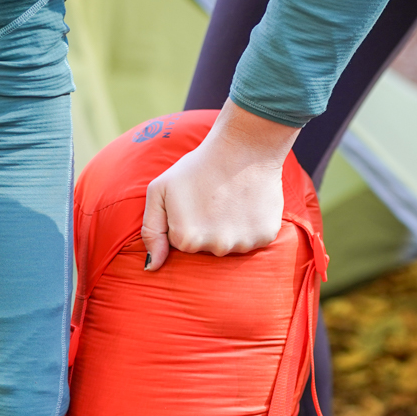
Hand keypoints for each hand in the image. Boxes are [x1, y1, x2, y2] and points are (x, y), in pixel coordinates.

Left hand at [142, 99, 298, 269]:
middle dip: (207, 227)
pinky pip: (253, 240)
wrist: (242, 147)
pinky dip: (250, 226)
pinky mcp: (265, 236)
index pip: (181, 243)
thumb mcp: (159, 191)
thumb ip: (151, 231)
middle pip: (206, 247)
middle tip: (212, 199)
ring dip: (229, 228)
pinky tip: (247, 204)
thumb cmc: (197, 167)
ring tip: (230, 200)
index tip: (193, 201)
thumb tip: (151, 268)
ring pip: (230, 244)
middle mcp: (215, 247)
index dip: (185, 221)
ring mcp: (243, 244)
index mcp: (186, 240)